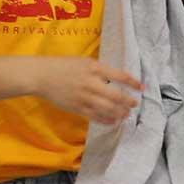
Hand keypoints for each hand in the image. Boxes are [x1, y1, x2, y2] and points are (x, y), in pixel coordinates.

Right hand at [28, 56, 144, 123]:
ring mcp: (84, 97)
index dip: (134, 83)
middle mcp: (91, 83)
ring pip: (108, 109)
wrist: (42, 76)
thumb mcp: (85, 62)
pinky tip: (113, 121)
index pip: (120, 76)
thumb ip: (101, 70)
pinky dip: (107, 120)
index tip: (142, 87)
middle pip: (116, 96)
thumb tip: (117, 80)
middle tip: (135, 104)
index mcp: (95, 68)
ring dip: (120, 113)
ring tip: (126, 114)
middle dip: (129, 102)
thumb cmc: (64, 66)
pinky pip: (95, 116)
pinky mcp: (77, 108)